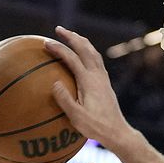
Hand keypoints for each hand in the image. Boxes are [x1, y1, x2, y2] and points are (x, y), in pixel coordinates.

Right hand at [45, 26, 136, 149]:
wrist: (118, 133)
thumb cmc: (96, 127)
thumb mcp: (76, 117)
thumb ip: (64, 99)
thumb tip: (54, 82)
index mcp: (89, 81)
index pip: (72, 58)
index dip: (58, 49)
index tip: (45, 42)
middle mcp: (98, 76)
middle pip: (85, 49)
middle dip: (71, 37)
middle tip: (58, 29)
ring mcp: (104, 79)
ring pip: (93, 53)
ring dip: (82, 42)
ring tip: (71, 36)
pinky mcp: (106, 84)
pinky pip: (97, 61)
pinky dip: (88, 52)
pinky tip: (83, 56)